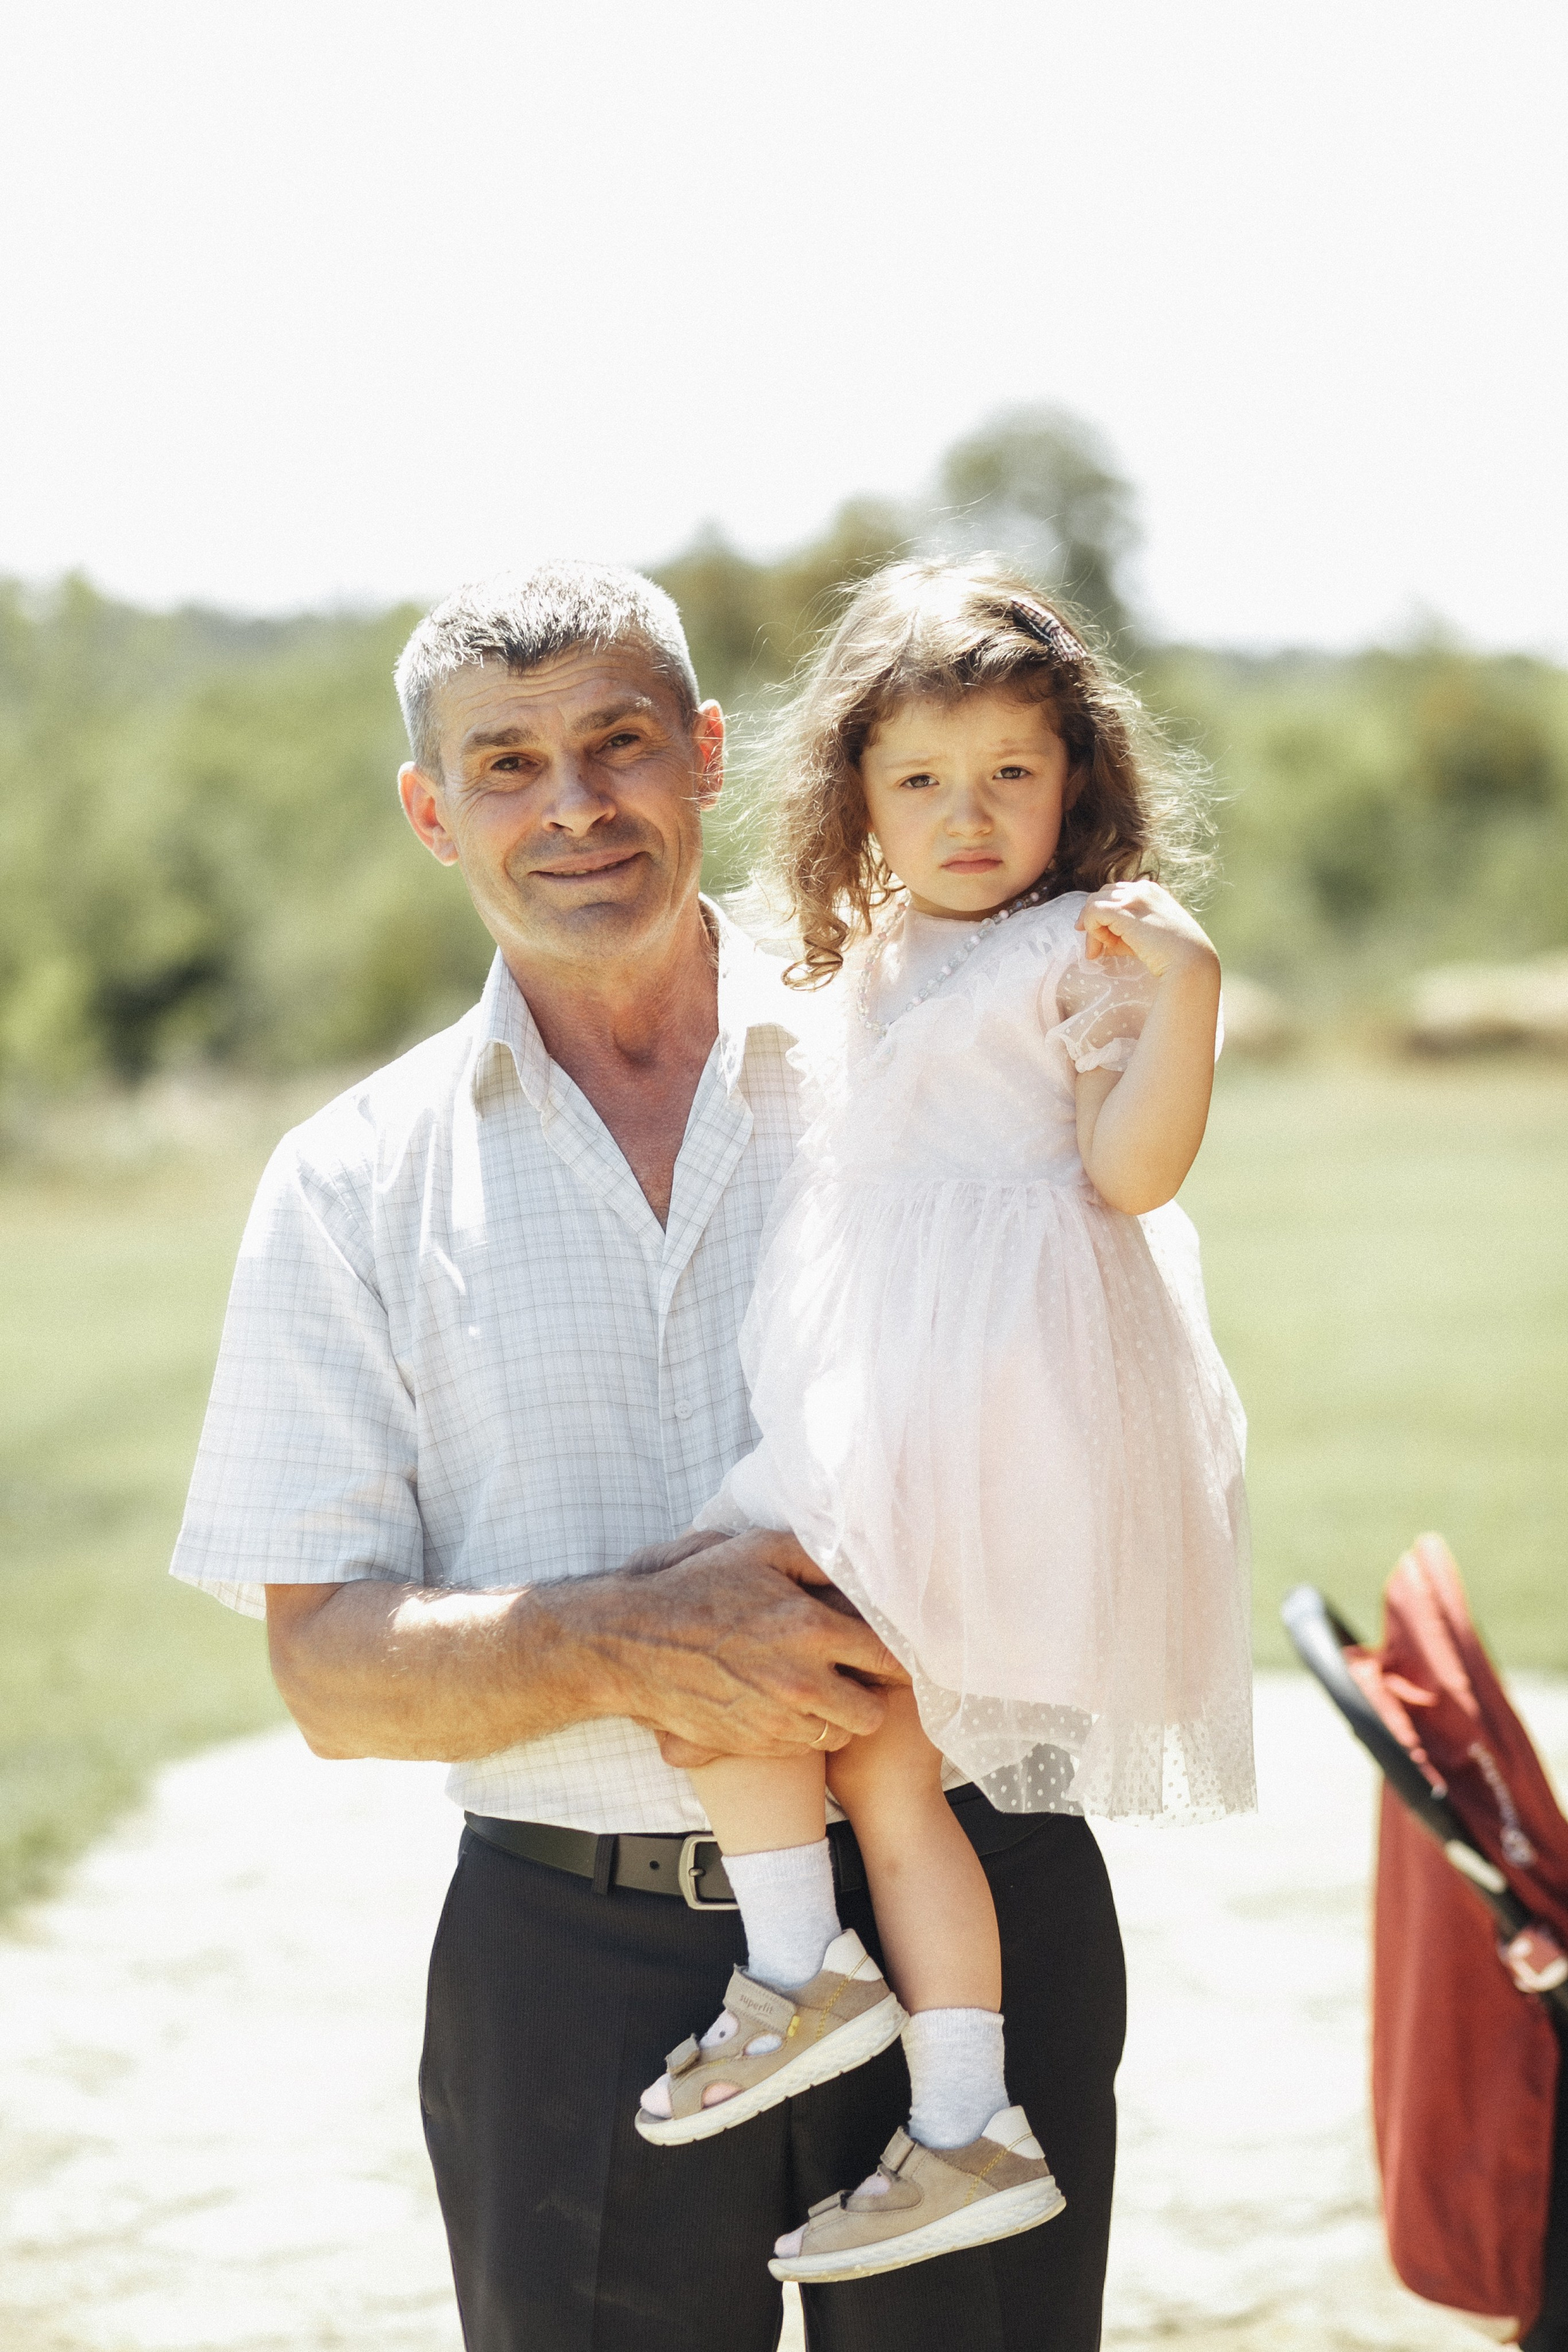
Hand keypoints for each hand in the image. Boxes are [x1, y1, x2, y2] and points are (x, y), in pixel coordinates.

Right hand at [603, 1526, 905, 1767]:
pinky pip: (804, 1749)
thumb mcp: (759, 1551)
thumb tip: (858, 1567)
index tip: (888, 1651)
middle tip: (855, 1675)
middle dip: (869, 1694)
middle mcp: (802, 1683)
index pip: (887, 1658)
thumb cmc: (696, 1591)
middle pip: (873, 1711)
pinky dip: (804, 1731)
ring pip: (840, 1735)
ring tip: (818, 1689)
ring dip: (838, 1715)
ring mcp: (778, 1719)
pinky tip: (785, 1703)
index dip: (895, 1656)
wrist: (635, 1645)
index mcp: (811, 1630)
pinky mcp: (755, 1743)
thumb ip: (815, 1556)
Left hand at [1077, 880, 1218, 982]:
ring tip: (1098, 951)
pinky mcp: (1123, 909)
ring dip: (1092, 928)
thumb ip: (1124, 937)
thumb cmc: (1174, 957)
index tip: (1106, 941)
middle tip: (1098, 948)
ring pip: (1094, 903)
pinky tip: (1100, 948)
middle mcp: (1142, 889)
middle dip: (1096, 921)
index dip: (1107, 917)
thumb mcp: (1148, 940)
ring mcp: (1133, 897)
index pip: (1116, 895)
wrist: (1191, 962)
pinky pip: (1092, 911)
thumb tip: (1100, 946)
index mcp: (1151, 892)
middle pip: (1103, 895)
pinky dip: (1091, 930)